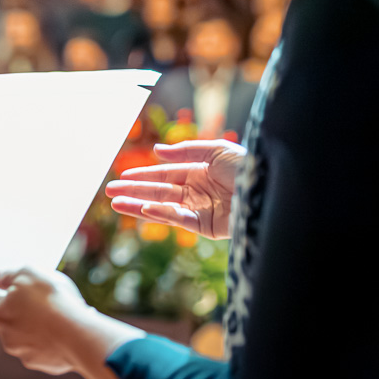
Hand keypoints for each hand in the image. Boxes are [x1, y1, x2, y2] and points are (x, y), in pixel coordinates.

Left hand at [0, 268, 142, 378]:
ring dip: (39, 329)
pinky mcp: (47, 365)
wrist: (79, 335)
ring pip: (29, 340)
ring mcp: (27, 355)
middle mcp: (8, 340)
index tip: (6, 297)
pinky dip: (54, 343)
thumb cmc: (51, 301)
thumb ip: (7, 275)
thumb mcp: (27, 273)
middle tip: (41, 303)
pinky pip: (47, 351)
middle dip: (22, 316)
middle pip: (9, 326)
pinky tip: (68, 331)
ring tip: (59, 316)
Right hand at [105, 139, 245, 239]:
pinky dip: (162, 214)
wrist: (269, 188)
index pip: (164, 175)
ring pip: (163, 208)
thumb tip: (156, 151)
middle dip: (134, 192)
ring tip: (116, 204)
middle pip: (158, 192)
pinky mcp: (206, 227)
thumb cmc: (246, 166)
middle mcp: (196, 193)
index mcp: (199, 173)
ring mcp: (200, 211)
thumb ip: (185, 150)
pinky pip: (179, 220)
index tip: (122, 177)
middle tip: (109, 192)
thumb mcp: (215, 150)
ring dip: (139, 206)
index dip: (143, 176)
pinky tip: (145, 208)